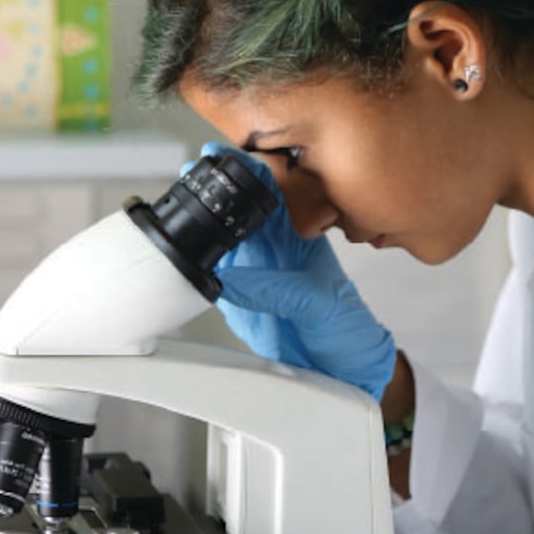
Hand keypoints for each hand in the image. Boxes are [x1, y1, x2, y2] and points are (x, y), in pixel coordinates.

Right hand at [201, 146, 397, 399]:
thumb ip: (281, 290)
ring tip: (184, 195)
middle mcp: (276, 248)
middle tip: (197, 169)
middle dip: (221, 185)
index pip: (277, 195)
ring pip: (224, 233)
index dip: (254, 172)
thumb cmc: (349, 333)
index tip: (231, 157)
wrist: (343, 375)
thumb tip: (234, 279)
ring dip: (205, 214)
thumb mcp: (322, 306)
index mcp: (303, 237)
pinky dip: (198, 256)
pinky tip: (186, 242)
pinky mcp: (237, 297)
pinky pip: (212, 270)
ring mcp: (255, 270)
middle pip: (244, 207)